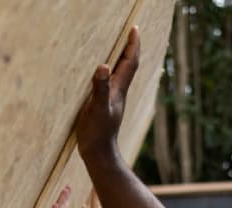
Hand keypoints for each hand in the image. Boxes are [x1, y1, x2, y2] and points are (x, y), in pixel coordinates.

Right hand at [74, 26, 139, 162]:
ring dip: (121, 58)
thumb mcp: (97, 109)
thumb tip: (103, 66)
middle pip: (128, 65)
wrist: (98, 154)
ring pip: (120, 73)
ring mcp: (112, 99)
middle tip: (129, 31)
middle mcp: (118, 92)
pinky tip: (103, 71)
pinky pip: (110, 82)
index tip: (134, 29)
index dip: (133, 45)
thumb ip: (100, 89)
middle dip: (130, 47)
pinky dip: (110, 71)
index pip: (130, 62)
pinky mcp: (104, 105)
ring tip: (119, 45)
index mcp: (119, 89)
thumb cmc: (98, 133)